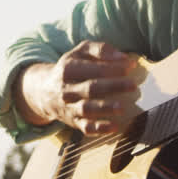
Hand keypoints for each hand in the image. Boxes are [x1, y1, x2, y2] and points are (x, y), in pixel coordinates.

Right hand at [17, 40, 138, 134]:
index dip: (112, 67)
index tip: (130, 66)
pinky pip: (86, 127)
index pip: (92, 68)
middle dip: (112, 86)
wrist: (44, 91)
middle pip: (90, 88)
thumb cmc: (70, 68)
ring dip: (105, 108)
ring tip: (122, 107)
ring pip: (87, 109)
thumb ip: (100, 50)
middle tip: (133, 85)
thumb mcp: (80, 52)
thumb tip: (123, 57)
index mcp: (68, 68)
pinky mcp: (74, 121)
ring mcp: (69, 107)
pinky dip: (99, 128)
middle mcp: (67, 89)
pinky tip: (114, 127)